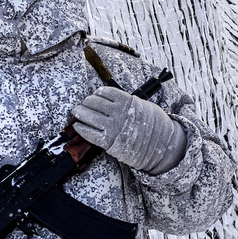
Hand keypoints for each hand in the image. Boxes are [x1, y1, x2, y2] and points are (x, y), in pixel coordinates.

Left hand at [72, 86, 187, 174]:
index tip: (94, 95)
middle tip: (82, 104)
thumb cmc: (154, 125)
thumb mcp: (144, 106)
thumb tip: (114, 100)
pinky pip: (90, 133)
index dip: (97, 93)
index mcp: (127, 102)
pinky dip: (81, 129)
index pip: (105, 92)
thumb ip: (128, 102)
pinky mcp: (109, 142)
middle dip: (86, 102)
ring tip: (76, 112)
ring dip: (79, 113)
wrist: (161, 145)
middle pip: (94, 103)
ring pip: (88, 116)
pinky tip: (78, 126)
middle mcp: (118, 113)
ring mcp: (112, 127)